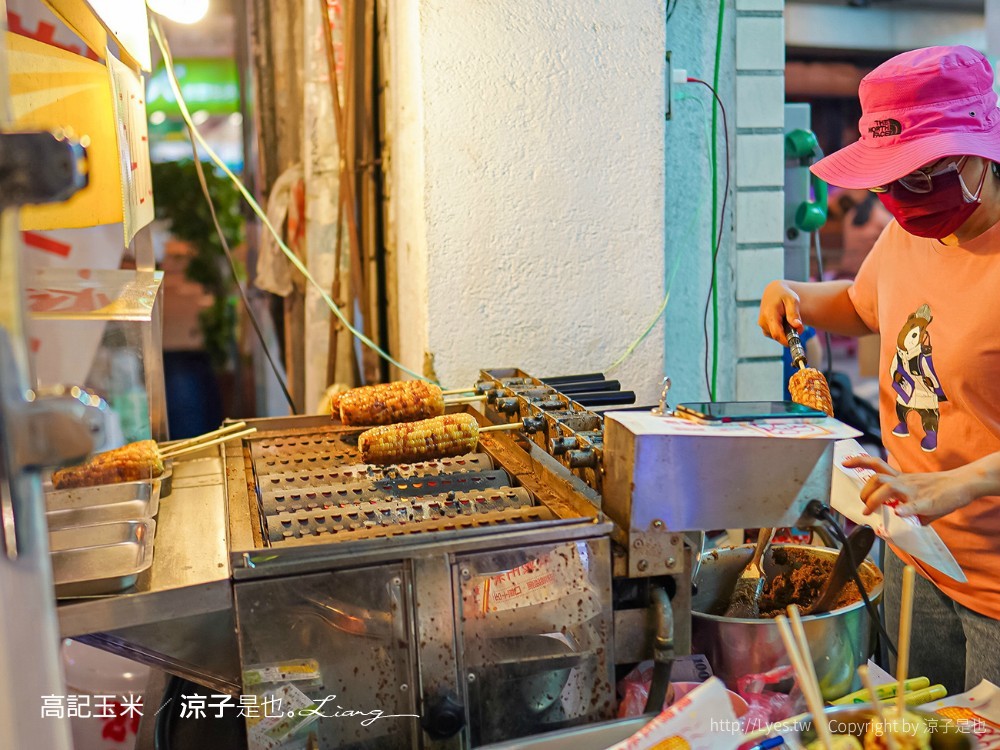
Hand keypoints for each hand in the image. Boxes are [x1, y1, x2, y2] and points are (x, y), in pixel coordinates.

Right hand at [758, 280, 801, 345]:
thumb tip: (797, 326)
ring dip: (785, 332)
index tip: (796, 342)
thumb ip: (794, 314)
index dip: (786, 341)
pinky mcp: (764, 328)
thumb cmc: (784, 295)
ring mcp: (762, 326)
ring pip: (777, 336)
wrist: (773, 292)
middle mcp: (763, 322)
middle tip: (798, 325)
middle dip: (789, 334)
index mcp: (770, 314)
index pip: (777, 333)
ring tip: (788, 319)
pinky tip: (783, 321)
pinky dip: (781, 331)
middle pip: (778, 336)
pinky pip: (775, 335)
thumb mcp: (792, 300)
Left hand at [841, 454, 978, 522]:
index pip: (876, 465)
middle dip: (864, 491)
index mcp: (901, 479)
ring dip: (875, 499)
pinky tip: (899, 513)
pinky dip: (905, 509)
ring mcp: (914, 491)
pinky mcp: (927, 502)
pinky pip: (914, 505)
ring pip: (888, 487)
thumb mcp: (918, 495)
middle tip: (863, 504)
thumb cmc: (941, 490)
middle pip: (877, 478)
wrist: (963, 484)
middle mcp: (904, 482)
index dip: (859, 461)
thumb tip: (896, 518)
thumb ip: (904, 505)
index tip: (844, 462)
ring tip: (869, 509)